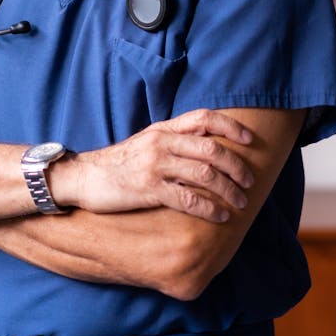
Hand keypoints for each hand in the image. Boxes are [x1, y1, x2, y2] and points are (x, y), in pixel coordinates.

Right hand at [56, 109, 254, 223]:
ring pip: (204, 174)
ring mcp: (155, 166)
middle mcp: (161, 143)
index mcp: (163, 129)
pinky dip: (209, 209)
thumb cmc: (119, 163)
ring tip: (240, 203)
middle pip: (211, 148)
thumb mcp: (147, 142)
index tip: (250, 140)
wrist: (84, 177)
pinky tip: (220, 217)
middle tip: (250, 181)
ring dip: (228, 190)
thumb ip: (174, 140)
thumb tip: (208, 145)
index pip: (204, 118)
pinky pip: (187, 198)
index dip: (231, 127)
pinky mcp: (148, 189)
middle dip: (236, 165)